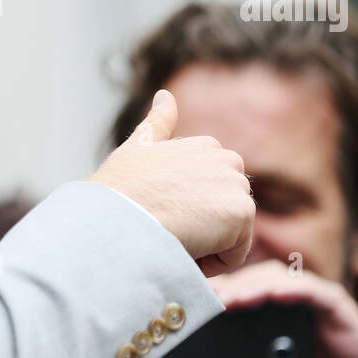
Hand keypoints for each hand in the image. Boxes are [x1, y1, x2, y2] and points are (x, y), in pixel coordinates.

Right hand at [89, 89, 254, 275]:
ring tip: (171, 238)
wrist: (116, 217)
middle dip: (200, 230)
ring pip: (229, 236)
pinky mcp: (241, 212)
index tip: (157, 214)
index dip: (184, 212)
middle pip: (224, 215)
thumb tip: (165, 95)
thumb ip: (156, 124)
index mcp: (204, 146)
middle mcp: (225, 159)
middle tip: (163, 228)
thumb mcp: (136, 149)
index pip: (210, 194)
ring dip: (204, 246)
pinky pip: (234, 255)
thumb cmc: (117, 191)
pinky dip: (210, 263)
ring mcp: (235, 184)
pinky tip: (183, 248)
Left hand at [205, 259, 357, 357]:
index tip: (186, 307)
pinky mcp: (344, 315)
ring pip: (280, 279)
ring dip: (252, 284)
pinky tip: (272, 295)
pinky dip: (293, 289)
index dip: (213, 298)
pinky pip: (317, 292)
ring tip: (227, 299)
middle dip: (225, 287)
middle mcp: (294, 315)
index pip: (238, 301)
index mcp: (274, 332)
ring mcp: (319, 312)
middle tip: (199, 299)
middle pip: (253, 282)